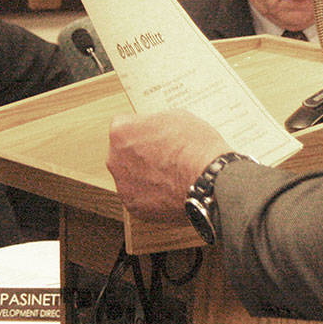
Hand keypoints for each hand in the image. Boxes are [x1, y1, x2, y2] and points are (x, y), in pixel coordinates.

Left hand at [106, 109, 229, 221]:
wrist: (207, 180)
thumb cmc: (194, 147)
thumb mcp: (174, 117)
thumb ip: (154, 124)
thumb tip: (155, 131)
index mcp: (120, 132)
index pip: (123, 126)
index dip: (142, 130)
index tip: (154, 136)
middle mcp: (115, 159)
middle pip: (124, 154)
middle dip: (139, 154)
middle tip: (163, 156)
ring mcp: (123, 185)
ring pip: (130, 177)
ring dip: (144, 176)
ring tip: (169, 176)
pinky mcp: (134, 207)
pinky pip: (140, 198)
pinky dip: (151, 195)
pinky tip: (169, 190)